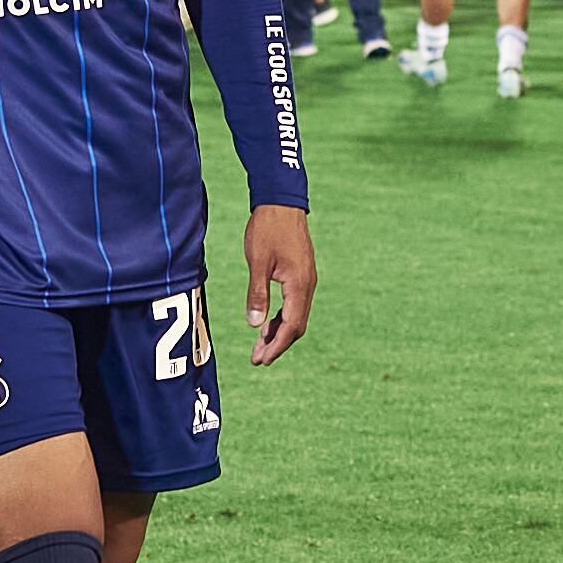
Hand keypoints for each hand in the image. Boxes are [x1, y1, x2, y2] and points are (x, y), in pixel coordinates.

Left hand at [241, 203, 314, 367]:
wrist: (280, 202)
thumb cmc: (267, 229)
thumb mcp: (257, 262)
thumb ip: (257, 293)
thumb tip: (255, 325)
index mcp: (299, 285)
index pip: (291, 326)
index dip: (276, 345)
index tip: (262, 360)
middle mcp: (307, 285)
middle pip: (296, 326)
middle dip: (277, 344)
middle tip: (257, 359)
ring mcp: (306, 280)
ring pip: (295, 316)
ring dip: (278, 332)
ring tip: (259, 347)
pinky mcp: (300, 274)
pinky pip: (294, 304)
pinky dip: (280, 318)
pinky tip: (266, 324)